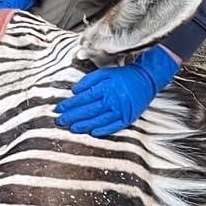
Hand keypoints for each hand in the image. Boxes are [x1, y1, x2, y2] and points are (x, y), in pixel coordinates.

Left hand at [54, 45, 179, 135]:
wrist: (146, 79)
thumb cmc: (124, 76)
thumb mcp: (105, 73)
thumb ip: (89, 81)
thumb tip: (75, 90)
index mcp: (105, 88)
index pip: (83, 98)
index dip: (69, 105)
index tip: (59, 109)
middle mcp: (112, 100)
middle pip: (88, 110)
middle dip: (72, 116)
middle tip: (60, 121)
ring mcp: (120, 110)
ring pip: (99, 120)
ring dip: (84, 125)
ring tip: (72, 128)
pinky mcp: (128, 117)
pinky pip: (114, 126)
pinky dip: (103, 130)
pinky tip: (93, 133)